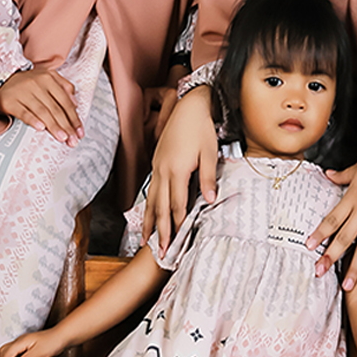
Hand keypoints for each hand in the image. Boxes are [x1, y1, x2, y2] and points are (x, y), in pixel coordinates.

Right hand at [0, 68, 82, 143]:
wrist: (2, 78)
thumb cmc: (29, 82)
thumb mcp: (48, 78)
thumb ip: (64, 87)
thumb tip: (75, 104)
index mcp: (49, 78)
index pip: (65, 101)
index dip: (74, 117)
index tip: (79, 131)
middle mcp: (37, 84)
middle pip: (55, 108)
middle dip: (66, 126)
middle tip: (73, 140)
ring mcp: (23, 92)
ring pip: (42, 111)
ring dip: (54, 126)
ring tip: (62, 138)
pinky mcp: (10, 101)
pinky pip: (24, 112)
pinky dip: (33, 120)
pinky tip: (41, 128)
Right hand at [0, 327, 65, 356]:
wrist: (62, 335)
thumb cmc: (53, 341)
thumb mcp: (40, 352)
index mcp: (21, 342)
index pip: (5, 354)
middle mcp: (20, 341)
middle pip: (3, 351)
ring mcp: (23, 342)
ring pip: (7, 351)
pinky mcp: (27, 345)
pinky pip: (14, 352)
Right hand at [143, 85, 216, 254]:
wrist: (188, 105)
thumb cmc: (201, 128)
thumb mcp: (209, 152)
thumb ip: (208, 177)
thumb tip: (209, 201)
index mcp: (177, 169)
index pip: (177, 204)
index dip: (177, 225)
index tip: (176, 243)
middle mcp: (163, 170)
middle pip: (160, 206)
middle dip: (160, 231)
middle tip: (160, 251)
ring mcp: (157, 166)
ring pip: (151, 198)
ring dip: (149, 221)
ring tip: (146, 239)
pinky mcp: (156, 161)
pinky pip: (150, 188)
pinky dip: (148, 204)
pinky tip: (148, 213)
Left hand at [307, 129, 356, 289]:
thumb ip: (341, 176)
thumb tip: (326, 174)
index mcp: (351, 197)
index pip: (331, 220)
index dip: (319, 234)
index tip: (308, 247)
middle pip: (343, 237)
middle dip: (330, 257)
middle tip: (319, 273)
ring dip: (355, 266)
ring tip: (347, 285)